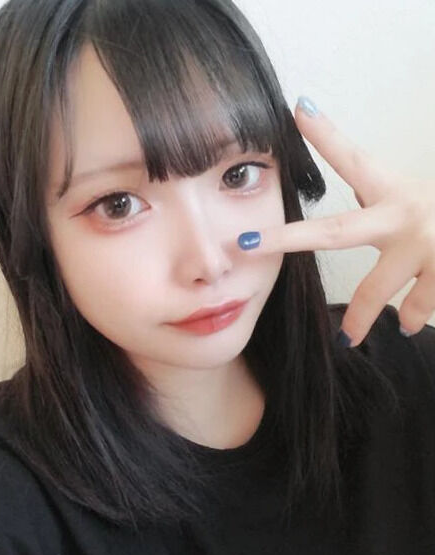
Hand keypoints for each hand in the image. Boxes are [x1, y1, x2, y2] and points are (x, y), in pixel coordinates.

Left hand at [247, 97, 434, 347]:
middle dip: (289, 238)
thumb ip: (378, 199)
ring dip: (360, 318)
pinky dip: (414, 317)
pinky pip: (418, 310)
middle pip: (337, 232)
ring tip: (350, 337)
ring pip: (376, 294)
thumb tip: (349, 187)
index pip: (355, 160)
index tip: (296, 109)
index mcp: (394, 193)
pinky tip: (411, 323)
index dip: (326, 135)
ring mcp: (427, 245)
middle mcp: (406, 215)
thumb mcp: (410, 200)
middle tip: (246, 242)